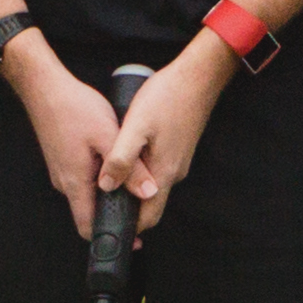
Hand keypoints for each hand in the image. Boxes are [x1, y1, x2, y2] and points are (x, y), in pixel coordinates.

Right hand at [7, 39, 125, 239]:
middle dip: (115, 212)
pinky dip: (101, 177)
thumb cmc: (73, 109)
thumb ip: (129, 167)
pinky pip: (83, 178)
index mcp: (74, 183)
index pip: (88, 227)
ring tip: (131, 179)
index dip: (111, 236)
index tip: (132, 238)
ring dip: (109, 192)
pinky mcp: (63, 160)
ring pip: (88, 193)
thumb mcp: (109, 137)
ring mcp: (61, 171)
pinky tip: (113, 160)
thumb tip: (148, 192)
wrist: (44, 88)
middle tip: (140, 203)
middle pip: (90, 211)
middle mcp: (65, 182)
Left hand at [99, 34, 237, 231]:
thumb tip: (106, 185)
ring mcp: (179, 161)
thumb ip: (121, 158)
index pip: (148, 217)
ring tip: (111, 173)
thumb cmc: (167, 98)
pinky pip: (158, 168)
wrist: (198, 77)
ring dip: (134, 184)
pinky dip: (142, 168)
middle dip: (129, 205)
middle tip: (104, 200)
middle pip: (150, 202)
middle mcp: (175, 173)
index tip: (110, 225)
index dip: (129, 225)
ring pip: (153, 184)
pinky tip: (130, 152)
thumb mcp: (136, 127)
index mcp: (164, 173)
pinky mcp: (179, 149)